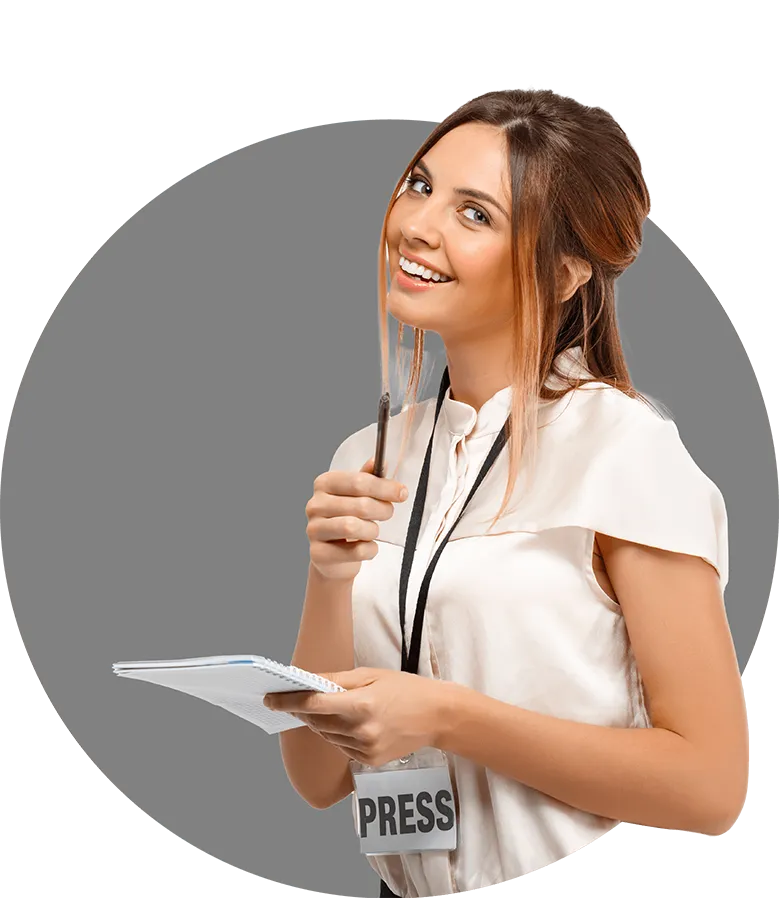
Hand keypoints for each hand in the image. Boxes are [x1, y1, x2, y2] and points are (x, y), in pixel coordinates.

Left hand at [264, 667, 450, 766]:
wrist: (436, 716)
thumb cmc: (405, 689)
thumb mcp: (371, 675)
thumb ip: (337, 680)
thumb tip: (307, 680)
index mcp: (361, 705)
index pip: (313, 704)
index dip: (288, 701)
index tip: (270, 698)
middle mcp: (361, 730)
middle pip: (317, 722)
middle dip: (305, 710)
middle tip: (298, 698)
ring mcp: (365, 749)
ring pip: (327, 736)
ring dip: (322, 723)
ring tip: (336, 708)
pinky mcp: (369, 762)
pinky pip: (342, 747)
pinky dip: (339, 734)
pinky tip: (352, 723)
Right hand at [306, 456, 408, 581]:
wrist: (333, 555)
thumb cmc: (346, 519)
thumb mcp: (356, 495)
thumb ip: (367, 478)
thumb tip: (379, 461)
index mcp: (324, 483)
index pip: (358, 481)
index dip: (384, 487)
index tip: (402, 493)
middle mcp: (315, 504)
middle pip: (360, 504)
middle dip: (382, 510)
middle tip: (387, 513)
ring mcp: (314, 529)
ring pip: (354, 527)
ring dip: (373, 530)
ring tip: (373, 530)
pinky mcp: (319, 553)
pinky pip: (356, 551)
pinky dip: (369, 549)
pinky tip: (367, 546)